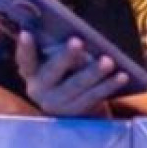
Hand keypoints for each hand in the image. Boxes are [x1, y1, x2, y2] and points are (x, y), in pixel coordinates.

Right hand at [15, 33, 129, 117]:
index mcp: (30, 72)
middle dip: (65, 56)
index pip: (24, 59)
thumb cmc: (65, 73)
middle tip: (78, 41)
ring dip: (94, 72)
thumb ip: (58, 50)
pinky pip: (93, 97)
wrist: (75, 109)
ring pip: (76, 86)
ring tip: (108, 60)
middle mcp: (38, 89)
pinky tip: (122, 76)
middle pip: (52, 72)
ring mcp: (56, 104)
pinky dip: (109, 85)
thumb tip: (78, 36)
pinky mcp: (76, 113)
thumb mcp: (56, 62)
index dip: (24, 48)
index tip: (26, 33)